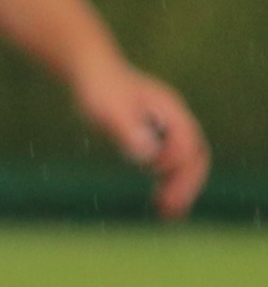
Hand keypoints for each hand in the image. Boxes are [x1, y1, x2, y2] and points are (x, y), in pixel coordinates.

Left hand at [79, 61, 212, 218]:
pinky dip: (170, 181)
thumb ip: (127, 129)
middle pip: (195, 155)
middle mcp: (175, 119)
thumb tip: (147, 155)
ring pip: (186, 161)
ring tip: (168, 213)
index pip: (188, 144)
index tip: (157, 182)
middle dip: (187, 183)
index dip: (177, 165)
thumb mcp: (109, 110)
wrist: (92, 73)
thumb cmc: (98, 90)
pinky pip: (172, 162)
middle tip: (171, 212)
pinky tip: (158, 199)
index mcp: (170, 111)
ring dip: (181, 186)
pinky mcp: (155, 136)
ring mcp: (168, 127)